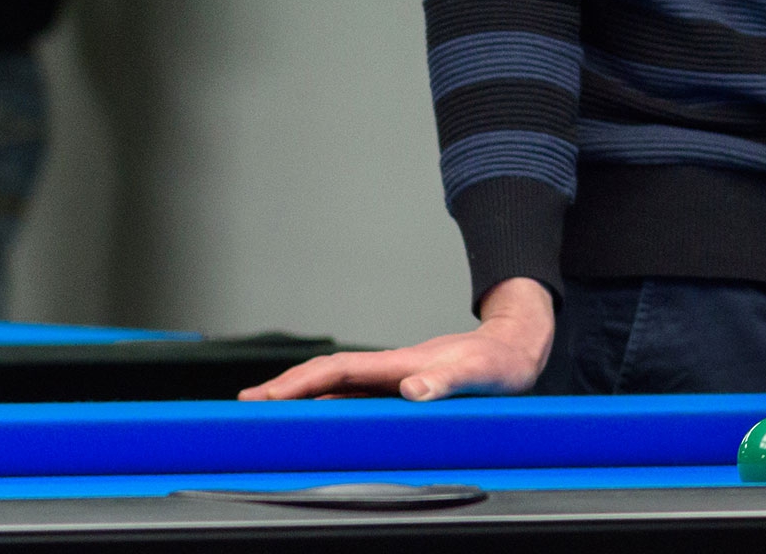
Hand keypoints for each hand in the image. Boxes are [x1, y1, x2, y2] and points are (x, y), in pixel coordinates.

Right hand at [240, 277, 555, 400]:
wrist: (517, 348)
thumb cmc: (499, 364)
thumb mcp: (478, 374)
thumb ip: (447, 381)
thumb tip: (411, 391)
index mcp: (400, 365)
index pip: (337, 371)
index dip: (299, 383)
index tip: (265, 397)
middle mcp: (391, 370)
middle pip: (327, 376)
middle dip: (286, 389)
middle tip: (248, 407)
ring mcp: (395, 378)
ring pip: (338, 387)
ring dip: (303, 397)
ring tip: (269, 413)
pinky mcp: (404, 388)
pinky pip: (356, 396)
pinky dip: (329, 404)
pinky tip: (317, 417)